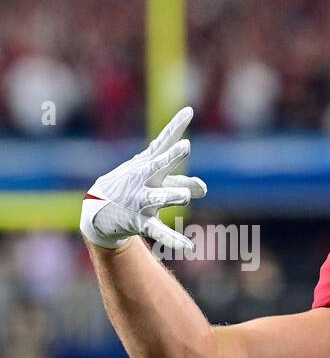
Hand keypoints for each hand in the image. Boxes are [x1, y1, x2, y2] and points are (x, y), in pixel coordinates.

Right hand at [80, 106, 206, 253]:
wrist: (98, 210)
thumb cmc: (132, 188)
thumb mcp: (153, 181)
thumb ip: (181, 182)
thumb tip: (203, 187)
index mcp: (147, 166)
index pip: (163, 142)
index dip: (175, 126)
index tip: (188, 111)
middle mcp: (144, 180)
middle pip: (159, 165)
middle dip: (171, 156)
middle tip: (185, 146)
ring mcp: (141, 200)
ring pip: (161, 196)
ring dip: (173, 195)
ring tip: (186, 196)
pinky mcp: (140, 221)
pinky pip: (159, 231)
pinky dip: (173, 239)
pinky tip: (189, 247)